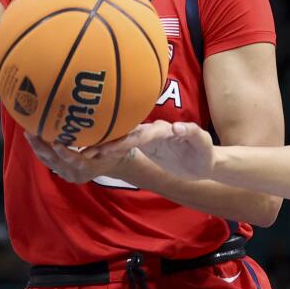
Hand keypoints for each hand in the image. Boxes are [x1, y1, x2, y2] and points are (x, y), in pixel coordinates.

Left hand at [23, 132, 136, 183]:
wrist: (110, 163)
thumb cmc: (116, 152)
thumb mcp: (120, 147)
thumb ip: (114, 143)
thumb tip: (106, 135)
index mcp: (89, 168)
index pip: (76, 161)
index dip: (65, 153)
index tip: (56, 143)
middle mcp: (75, 173)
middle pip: (55, 161)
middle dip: (42, 147)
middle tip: (32, 132)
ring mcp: (66, 173)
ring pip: (47, 161)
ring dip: (37, 147)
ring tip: (28, 131)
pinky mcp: (60, 170)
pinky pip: (47, 160)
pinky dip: (40, 148)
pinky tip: (33, 136)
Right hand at [88, 120, 214, 180]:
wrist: (204, 162)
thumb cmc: (205, 152)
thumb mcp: (203, 143)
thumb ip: (192, 133)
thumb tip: (176, 126)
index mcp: (166, 130)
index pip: (142, 134)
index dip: (125, 140)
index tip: (107, 148)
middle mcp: (154, 131)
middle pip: (128, 134)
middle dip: (108, 141)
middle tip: (86, 149)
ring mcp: (149, 137)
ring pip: (123, 139)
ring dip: (105, 145)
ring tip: (84, 151)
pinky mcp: (146, 145)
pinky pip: (125, 145)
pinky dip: (110, 148)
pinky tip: (93, 152)